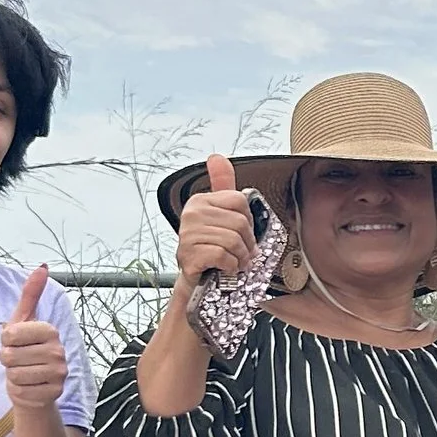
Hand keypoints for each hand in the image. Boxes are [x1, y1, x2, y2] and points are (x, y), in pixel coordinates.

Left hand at [0, 264, 69, 411]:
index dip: (5, 340)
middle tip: (19, 360)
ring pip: (14, 374)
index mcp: (50, 330)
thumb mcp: (23, 321)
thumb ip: (31, 294)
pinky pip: (21, 391)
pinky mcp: (54, 393)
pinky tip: (28, 386)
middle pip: (9, 356)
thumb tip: (42, 267)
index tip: (15, 342)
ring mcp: (59, 373)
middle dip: (7, 360)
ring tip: (23, 372)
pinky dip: (19, 390)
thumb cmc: (26, 350)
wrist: (35, 385)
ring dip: (12, 376)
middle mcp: (58, 351)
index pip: (10, 335)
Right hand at [176, 154, 256, 289]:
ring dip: (240, 257)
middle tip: (242, 252)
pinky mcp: (189, 255)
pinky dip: (231, 266)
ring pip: (234, 241)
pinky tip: (225, 267)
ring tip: (235, 261)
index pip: (240, 200)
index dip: (249, 220)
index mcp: (200, 200)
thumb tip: (216, 157)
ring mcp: (187, 234)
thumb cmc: (211, 246)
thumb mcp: (219, 213)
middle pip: (240, 222)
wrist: (196, 279)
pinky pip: (223, 256)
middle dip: (248, 243)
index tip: (243, 232)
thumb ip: (222, 186)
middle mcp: (191, 213)